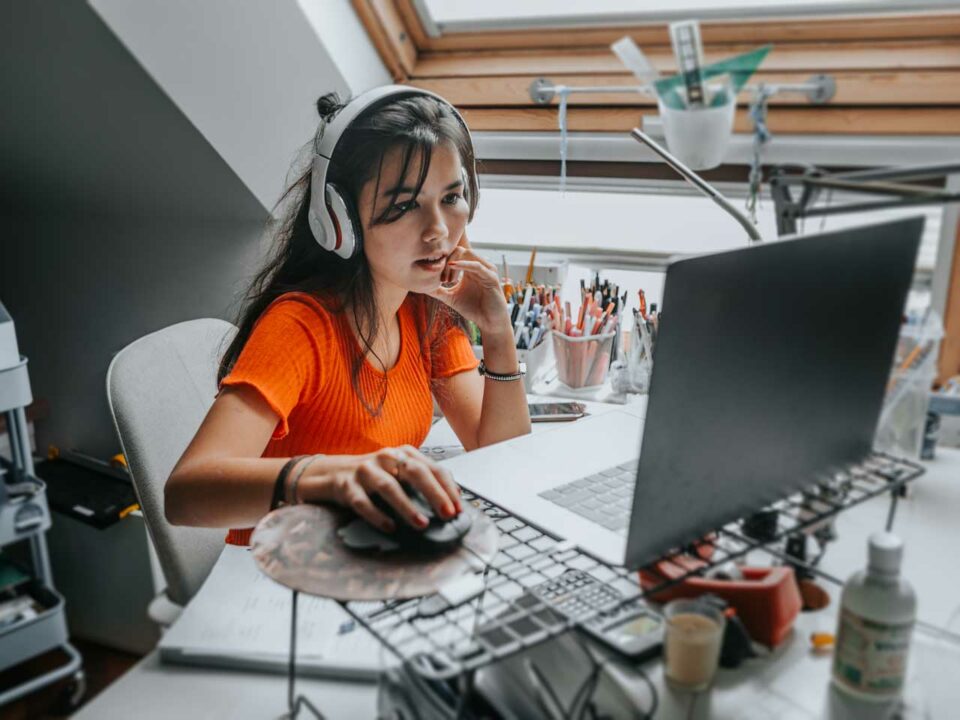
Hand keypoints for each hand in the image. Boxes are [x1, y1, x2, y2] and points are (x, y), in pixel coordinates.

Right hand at [298, 446, 461, 532]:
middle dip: (434, 494)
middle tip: (447, 514)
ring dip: (407, 507)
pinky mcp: (346, 486)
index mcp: (402, 453)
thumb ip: (421, 481)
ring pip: (389, 487)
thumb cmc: (372, 476)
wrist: (330, 473)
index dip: (447, 488)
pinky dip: (377, 515)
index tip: (458, 508)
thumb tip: (452, 501)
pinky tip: (389, 527)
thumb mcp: (398, 472)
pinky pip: (362, 503)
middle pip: (414, 472)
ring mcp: (364, 471)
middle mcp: (385, 458)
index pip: (431, 467)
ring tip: (422, 524)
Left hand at [427, 233, 510, 337]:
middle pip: (459, 249)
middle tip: (441, 279)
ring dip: (453, 262)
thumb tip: (421, 286)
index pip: (454, 253)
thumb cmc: (473, 309)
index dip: (442, 260)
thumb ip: (438, 290)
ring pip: (467, 253)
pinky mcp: (491, 277)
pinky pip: (477, 265)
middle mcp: (478, 265)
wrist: (489, 322)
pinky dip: (464, 264)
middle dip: (446, 260)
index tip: (434, 273)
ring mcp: (486, 269)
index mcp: (469, 268)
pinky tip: (452, 266)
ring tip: (446, 279)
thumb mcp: (451, 297)